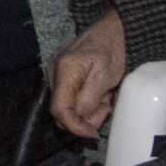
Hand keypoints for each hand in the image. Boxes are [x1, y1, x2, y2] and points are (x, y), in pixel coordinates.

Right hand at [52, 6, 130, 137]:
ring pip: (67, 107)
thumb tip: (80, 118)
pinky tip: (99, 93)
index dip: (75, 126)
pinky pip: (69, 98)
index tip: (92, 134)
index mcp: (64, 71)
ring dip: (88, 109)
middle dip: (85, 117)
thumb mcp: (105, 76)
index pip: (59, 109)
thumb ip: (89, 99)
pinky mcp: (61, 75)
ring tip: (105, 97)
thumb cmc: (111, 50)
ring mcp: (55, 73)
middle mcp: (53, 72)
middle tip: (107, 106)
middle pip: (62, 111)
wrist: (111, 31)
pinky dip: (85, 101)